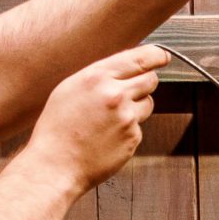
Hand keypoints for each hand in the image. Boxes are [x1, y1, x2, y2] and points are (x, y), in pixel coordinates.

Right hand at [23, 47, 167, 193]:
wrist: (56, 163)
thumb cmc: (58, 128)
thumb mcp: (70, 89)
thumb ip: (99, 77)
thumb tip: (124, 68)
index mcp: (97, 77)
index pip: (139, 58)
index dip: (156, 56)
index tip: (162, 56)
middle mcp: (115, 94)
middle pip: (150, 79)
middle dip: (146, 82)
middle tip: (133, 90)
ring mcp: (127, 117)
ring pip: (148, 103)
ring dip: (136, 107)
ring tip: (110, 119)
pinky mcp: (133, 137)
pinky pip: (138, 127)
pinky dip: (127, 130)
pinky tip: (107, 137)